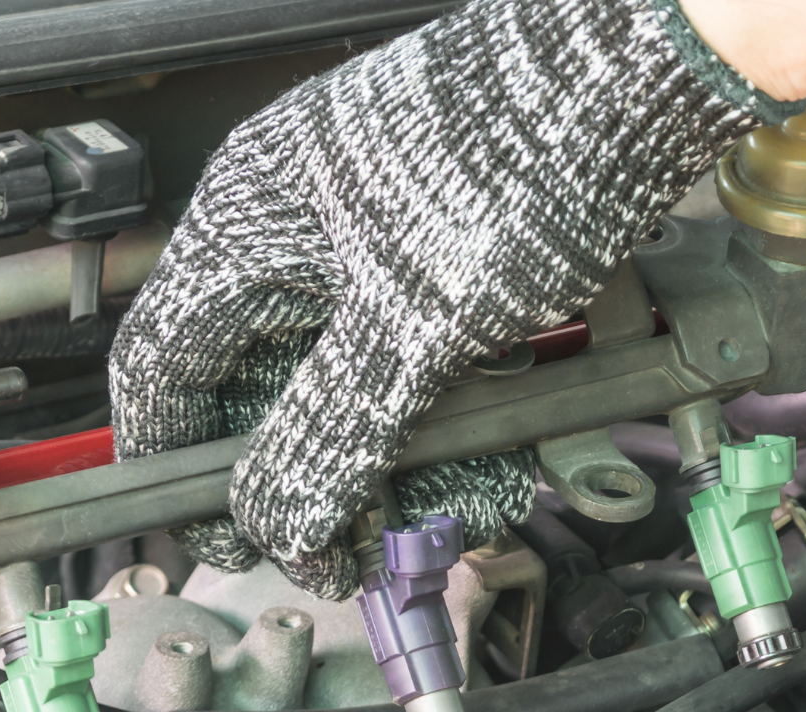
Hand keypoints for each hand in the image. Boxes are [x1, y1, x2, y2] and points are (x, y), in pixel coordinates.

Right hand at [109, 0, 789, 597]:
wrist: (646, 69)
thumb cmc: (521, 151)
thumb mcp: (413, 327)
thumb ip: (333, 435)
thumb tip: (277, 522)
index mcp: (242, 229)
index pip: (160, 370)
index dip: (176, 468)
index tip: (222, 534)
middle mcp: (289, 231)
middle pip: (264, 393)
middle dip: (320, 483)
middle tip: (360, 548)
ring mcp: (365, 240)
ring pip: (348, 386)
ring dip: (398, 464)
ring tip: (466, 497)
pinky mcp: (433, 251)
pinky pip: (412, 359)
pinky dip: (445, 415)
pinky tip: (497, 450)